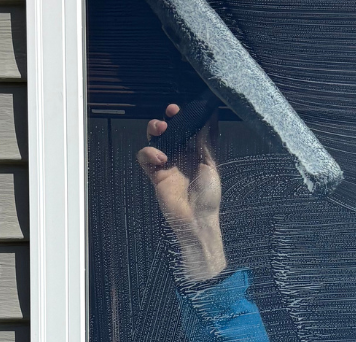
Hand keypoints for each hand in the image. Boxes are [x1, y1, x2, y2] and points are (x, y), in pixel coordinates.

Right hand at [137, 105, 226, 283]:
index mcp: (196, 152)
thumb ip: (204, 143)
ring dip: (154, 130)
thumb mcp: (211, 166)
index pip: (188, 128)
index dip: (186, 116)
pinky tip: (160, 157)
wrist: (196, 220)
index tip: (187, 107)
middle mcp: (180, 155)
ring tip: (160, 128)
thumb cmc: (209, 196)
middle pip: (169, 131)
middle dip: (168, 119)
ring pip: (154, 140)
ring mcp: (166, 164)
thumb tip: (207, 118)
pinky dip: (148, 153)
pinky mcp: (155, 175)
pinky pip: (145, 158)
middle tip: (170, 112)